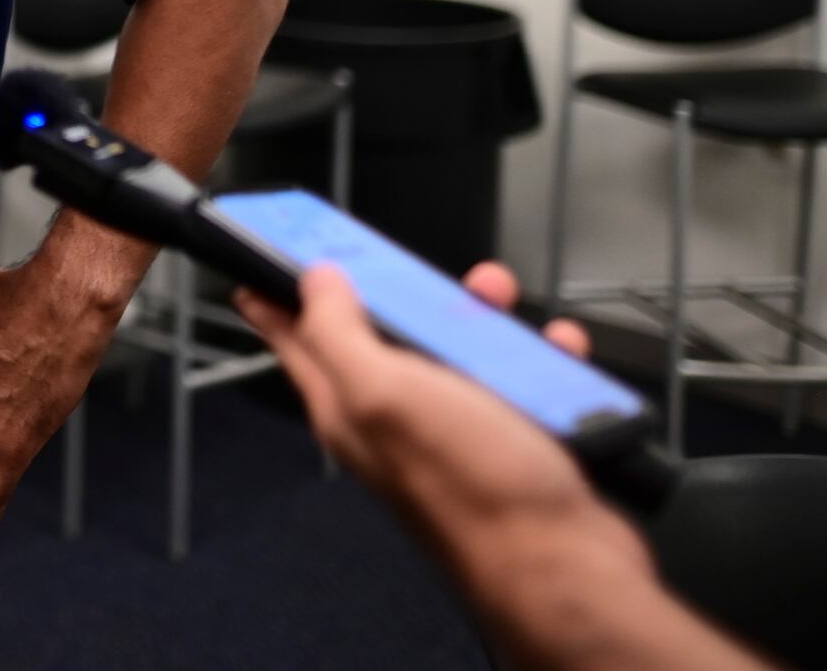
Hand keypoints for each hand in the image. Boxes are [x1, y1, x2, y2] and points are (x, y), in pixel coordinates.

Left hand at [234, 261, 639, 579]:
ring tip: (500, 301)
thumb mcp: (383, 392)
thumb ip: (338, 334)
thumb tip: (313, 284)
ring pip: (459, 352)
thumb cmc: (472, 488)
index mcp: (349, 409)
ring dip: (483, 320)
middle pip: (385, 335)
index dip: (277, 299)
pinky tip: (556, 353)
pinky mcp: (512, 442)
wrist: (566, 564)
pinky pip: (521, 383)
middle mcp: (398, 421)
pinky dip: (540, 361)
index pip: (297, 342)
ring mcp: (456, 432)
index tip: (261, 263)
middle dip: (405, 293)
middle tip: (419, 268)